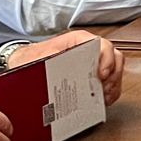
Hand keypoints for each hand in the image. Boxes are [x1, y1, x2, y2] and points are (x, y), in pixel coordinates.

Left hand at [8, 29, 124, 105]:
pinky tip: (103, 99)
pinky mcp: (93, 74)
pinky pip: (111, 80)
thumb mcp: (38, 59)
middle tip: (103, 89)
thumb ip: (48, 62)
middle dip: (113, 75)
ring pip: (116, 69)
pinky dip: (111, 91)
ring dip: (113, 84)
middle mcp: (89, 49)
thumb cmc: (31, 59)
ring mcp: (93, 62)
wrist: (24, 63)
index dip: (106, 59)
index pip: (102, 44)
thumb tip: (54, 70)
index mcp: (78, 40)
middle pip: (114, 57)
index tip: (101, 75)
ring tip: (103, 97)